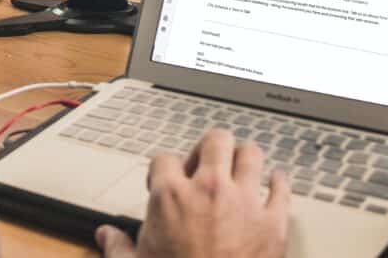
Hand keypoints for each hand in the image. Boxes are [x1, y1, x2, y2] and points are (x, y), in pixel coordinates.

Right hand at [96, 129, 289, 257]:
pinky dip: (279, 183)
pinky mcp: (273, 225)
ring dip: (244, 158)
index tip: (165, 181)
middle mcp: (209, 189)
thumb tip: (106, 236)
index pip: (164, 159)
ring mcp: (244, 204)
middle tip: (204, 164)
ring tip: (238, 167)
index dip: (162, 169)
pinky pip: (282, 190)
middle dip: (209, 147)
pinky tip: (275, 181)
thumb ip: (117, 247)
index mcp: (171, 196)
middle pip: (214, 140)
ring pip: (250, 155)